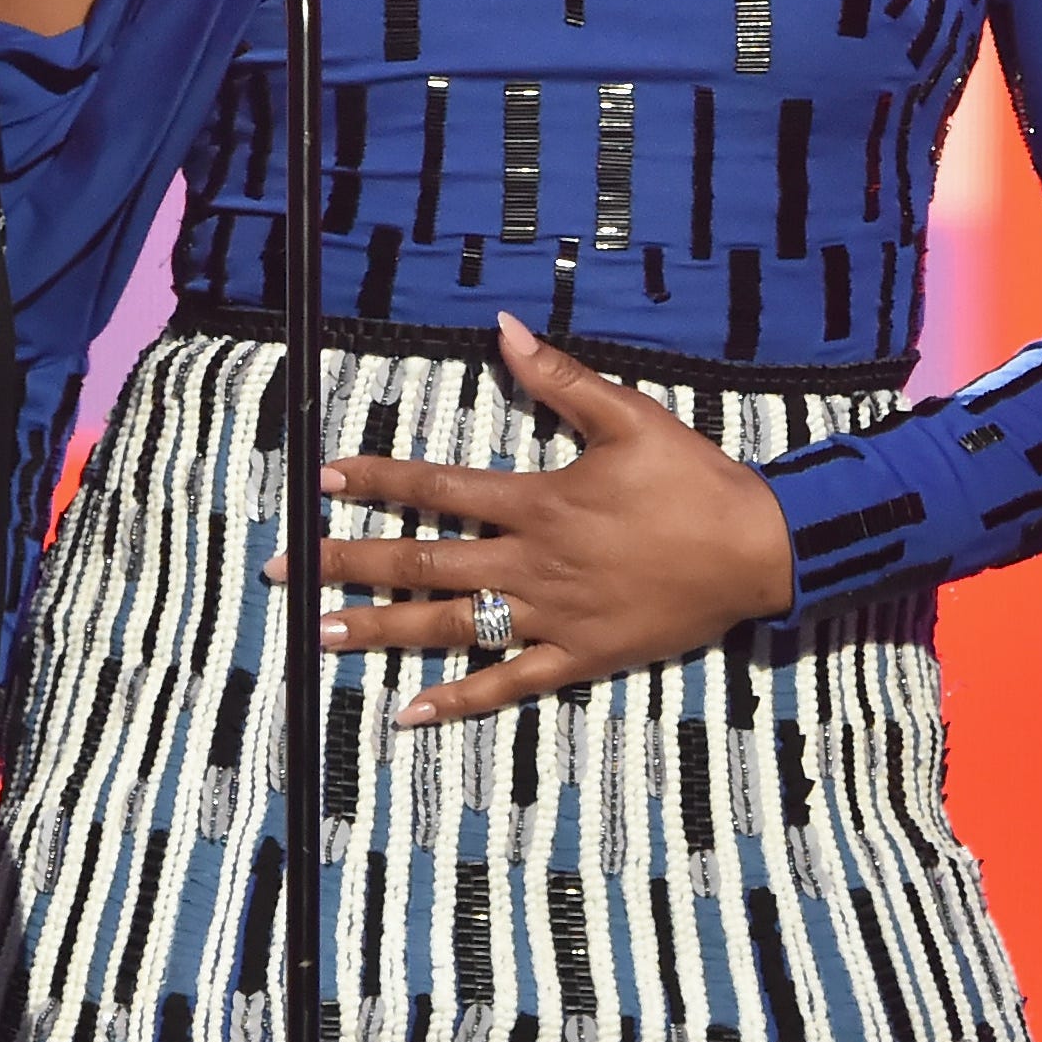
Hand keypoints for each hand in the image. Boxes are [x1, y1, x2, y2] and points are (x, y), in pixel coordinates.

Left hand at [265, 313, 794, 727]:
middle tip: (282, 573)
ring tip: (318, 635)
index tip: (320, 480)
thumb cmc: (695, 481)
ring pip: (448, 626)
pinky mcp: (577, 658)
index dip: (375, 481)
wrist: (760, 552)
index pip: (436, 489)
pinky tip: (408, 713)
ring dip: (379, 630)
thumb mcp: (629, 416)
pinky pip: (508, 684)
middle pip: (420, 562)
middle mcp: (531, 562)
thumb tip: (503, 328)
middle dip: (344, 564)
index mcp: (537, 501)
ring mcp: (551, 616)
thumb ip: (559, 377)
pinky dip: (458, 701)